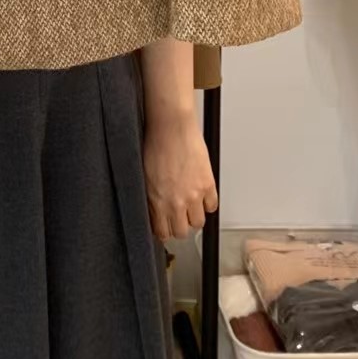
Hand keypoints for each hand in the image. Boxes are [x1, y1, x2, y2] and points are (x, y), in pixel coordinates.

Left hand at [143, 111, 218, 242]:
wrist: (171, 126)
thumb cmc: (155, 143)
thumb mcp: (144, 174)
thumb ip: (150, 197)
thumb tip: (154, 210)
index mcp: (157, 200)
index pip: (162, 232)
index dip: (164, 230)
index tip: (164, 225)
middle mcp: (175, 202)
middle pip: (181, 232)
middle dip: (179, 225)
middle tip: (177, 215)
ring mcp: (194, 195)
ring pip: (198, 223)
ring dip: (194, 216)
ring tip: (190, 205)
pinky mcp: (208, 185)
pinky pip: (212, 206)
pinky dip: (208, 203)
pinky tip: (201, 195)